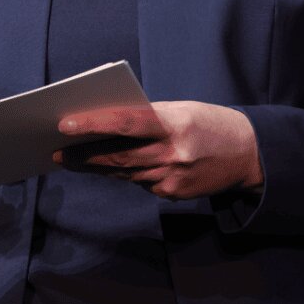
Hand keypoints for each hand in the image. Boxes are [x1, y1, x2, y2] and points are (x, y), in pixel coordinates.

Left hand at [54, 101, 263, 200]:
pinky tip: (110, 167)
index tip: (64, 125)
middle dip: (83, 156)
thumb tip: (105, 125)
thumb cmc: (208, 123)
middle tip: (56, 152)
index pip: (125, 123)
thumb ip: (146, 117)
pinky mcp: (173, 194)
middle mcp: (172, 154)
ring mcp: (172, 179)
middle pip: (117, 157)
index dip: (93, 125)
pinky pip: (140, 182)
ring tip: (70, 160)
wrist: (247, 154)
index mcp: (173, 125)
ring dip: (95, 167)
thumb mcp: (180, 110)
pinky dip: (125, 173)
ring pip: (123, 173)